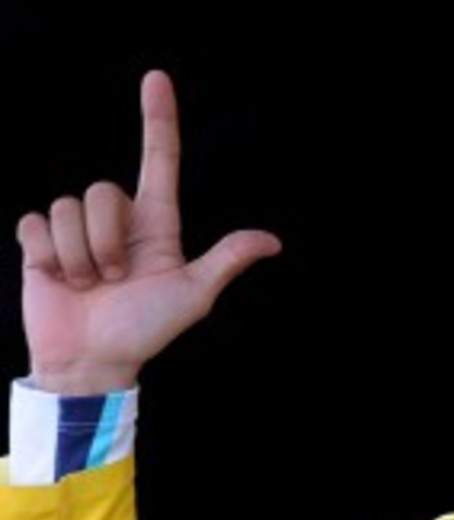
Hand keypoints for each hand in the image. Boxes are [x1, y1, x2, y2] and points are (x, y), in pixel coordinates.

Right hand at [16, 69, 282, 394]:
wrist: (93, 362)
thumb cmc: (144, 332)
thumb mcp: (192, 296)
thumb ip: (225, 262)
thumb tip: (272, 241)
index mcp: (155, 226)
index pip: (158, 161)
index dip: (158, 120)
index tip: (157, 79)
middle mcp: (116, 222)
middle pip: (103, 191)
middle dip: (107, 241)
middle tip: (115, 281)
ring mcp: (77, 231)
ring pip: (68, 208)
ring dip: (80, 256)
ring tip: (89, 287)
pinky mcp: (41, 243)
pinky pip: (36, 222)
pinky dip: (47, 254)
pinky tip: (59, 280)